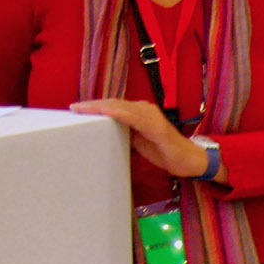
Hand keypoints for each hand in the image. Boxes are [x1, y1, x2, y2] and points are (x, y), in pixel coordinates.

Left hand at [68, 98, 224, 182]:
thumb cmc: (166, 152)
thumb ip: (125, 134)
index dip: (95, 106)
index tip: (77, 108)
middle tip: (74, 107)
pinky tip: (106, 112)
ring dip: (100, 107)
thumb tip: (106, 133)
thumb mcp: (139, 142)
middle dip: (93, 105)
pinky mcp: (156, 126)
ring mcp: (151, 116)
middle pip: (114, 103)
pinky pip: (134, 118)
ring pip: (121, 107)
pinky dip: (119, 113)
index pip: (114, 106)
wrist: (190, 160)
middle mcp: (145, 110)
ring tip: (83, 108)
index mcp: (140, 113)